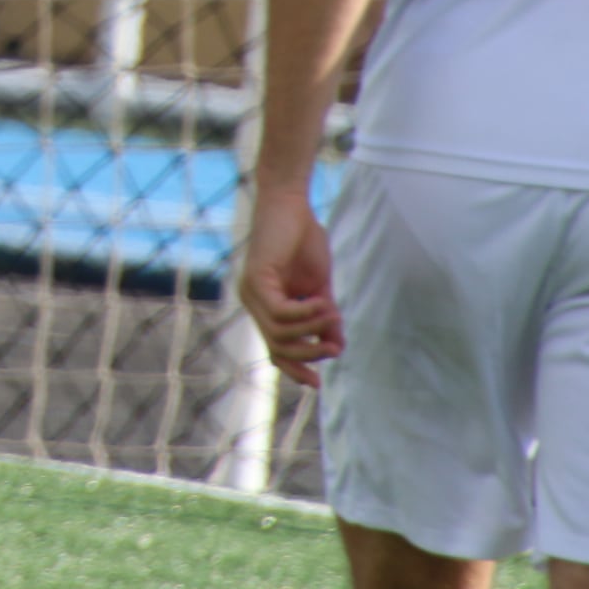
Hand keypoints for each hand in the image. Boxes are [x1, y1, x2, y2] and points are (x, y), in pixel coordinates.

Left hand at [238, 184, 344, 386]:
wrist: (291, 203)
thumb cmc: (303, 240)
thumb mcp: (319, 287)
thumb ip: (324, 317)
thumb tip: (336, 347)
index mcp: (266, 307)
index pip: (275, 350)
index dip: (295, 370)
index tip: (317, 385)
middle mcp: (253, 303)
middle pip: (278, 348)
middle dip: (309, 355)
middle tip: (335, 349)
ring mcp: (251, 292)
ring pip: (280, 334)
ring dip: (313, 331)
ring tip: (334, 317)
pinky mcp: (256, 279)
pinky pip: (281, 313)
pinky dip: (305, 314)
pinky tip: (324, 302)